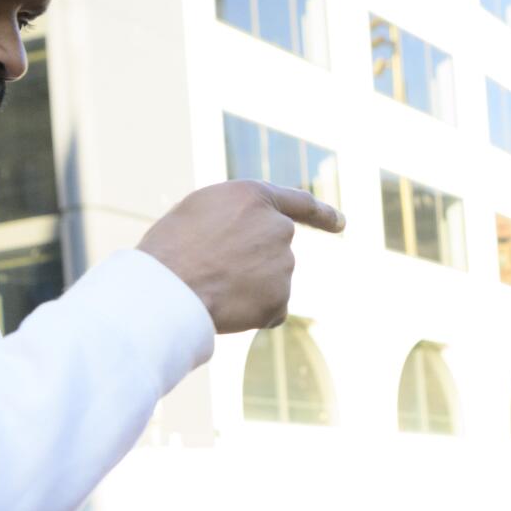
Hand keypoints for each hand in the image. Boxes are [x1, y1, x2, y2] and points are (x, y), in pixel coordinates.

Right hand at [138, 181, 345, 333]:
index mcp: (255, 197)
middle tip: (213, 268)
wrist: (168, 288)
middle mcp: (278, 228)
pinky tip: (227, 308)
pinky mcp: (281, 300)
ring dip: (248, 286)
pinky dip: (252, 313)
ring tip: (212, 286)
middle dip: (252, 260)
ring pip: (270, 280)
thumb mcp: (199, 212)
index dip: (323, 215)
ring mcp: (283, 265)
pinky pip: (270, 309)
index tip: (342, 224)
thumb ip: (236, 216)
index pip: (300, 203)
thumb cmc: (170, 247)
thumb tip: (251, 235)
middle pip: (274, 249)